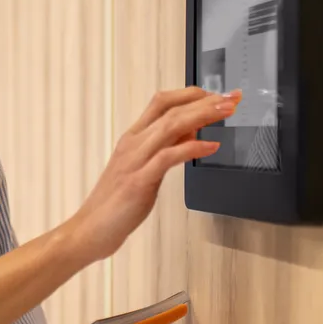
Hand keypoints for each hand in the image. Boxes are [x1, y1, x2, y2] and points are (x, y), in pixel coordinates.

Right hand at [70, 87, 241, 260]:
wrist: (91, 229)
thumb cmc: (116, 202)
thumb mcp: (144, 168)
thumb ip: (165, 147)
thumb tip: (192, 130)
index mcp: (133, 138)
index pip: (162, 102)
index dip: (192, 94)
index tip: (218, 95)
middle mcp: (133, 144)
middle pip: (170, 109)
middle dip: (205, 101)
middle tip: (231, 98)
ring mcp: (135, 161)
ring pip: (170, 126)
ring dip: (202, 116)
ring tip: (226, 112)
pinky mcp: (139, 182)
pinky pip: (168, 158)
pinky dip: (191, 148)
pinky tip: (210, 146)